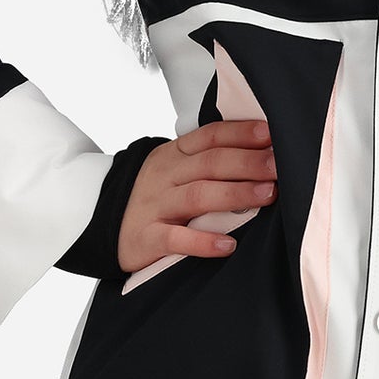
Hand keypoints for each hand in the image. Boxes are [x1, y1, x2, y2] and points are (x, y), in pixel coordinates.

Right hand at [117, 118, 276, 274]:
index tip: (270, 134)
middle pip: (210, 163)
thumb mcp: (174, 169)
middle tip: (279, 166)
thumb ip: (210, 162)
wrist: (100, 223)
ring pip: (197, 196)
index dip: (240, 133)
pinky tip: (228, 245)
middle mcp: (166, 176)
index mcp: (175, 155)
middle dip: (248, 162)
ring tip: (267, 195)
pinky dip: (202, 242)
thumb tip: (264, 157)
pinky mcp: (147, 237)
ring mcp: (156, 206)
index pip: (210, 136)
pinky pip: (175, 239)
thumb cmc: (152, 196)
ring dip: (235, 194)